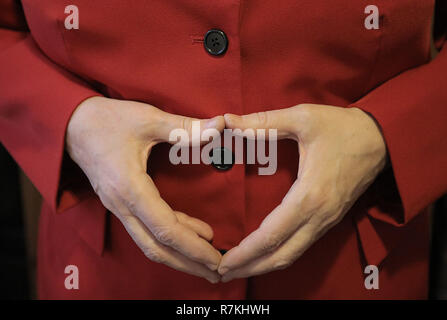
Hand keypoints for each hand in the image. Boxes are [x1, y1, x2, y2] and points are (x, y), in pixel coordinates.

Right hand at [66, 96, 223, 282]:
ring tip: (208, 261)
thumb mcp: (148, 118)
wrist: (71, 124)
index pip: (166, 229)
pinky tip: (193, 234)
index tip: (217, 259)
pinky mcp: (121, 204)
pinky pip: (146, 230)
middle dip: (189, 263)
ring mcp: (119, 207)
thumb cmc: (107, 120)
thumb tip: (220, 125)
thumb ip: (185, 127)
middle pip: (157, 248)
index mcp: (130, 188)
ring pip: (150, 244)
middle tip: (219, 272)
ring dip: (179, 256)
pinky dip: (170, 238)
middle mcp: (122, 205)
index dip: (193, 246)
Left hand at [218, 104, 386, 280]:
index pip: (272, 235)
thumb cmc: (342, 128)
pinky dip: (280, 256)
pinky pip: (302, 246)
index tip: (223, 261)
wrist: (381, 138)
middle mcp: (319, 216)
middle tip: (222, 272)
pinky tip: (264, 254)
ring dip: (264, 265)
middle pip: (281, 255)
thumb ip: (263, 122)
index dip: (246, 251)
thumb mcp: (302, 118)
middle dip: (250, 267)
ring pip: (293, 254)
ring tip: (238, 268)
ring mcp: (326, 221)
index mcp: (310, 195)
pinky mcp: (329, 220)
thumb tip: (228, 121)